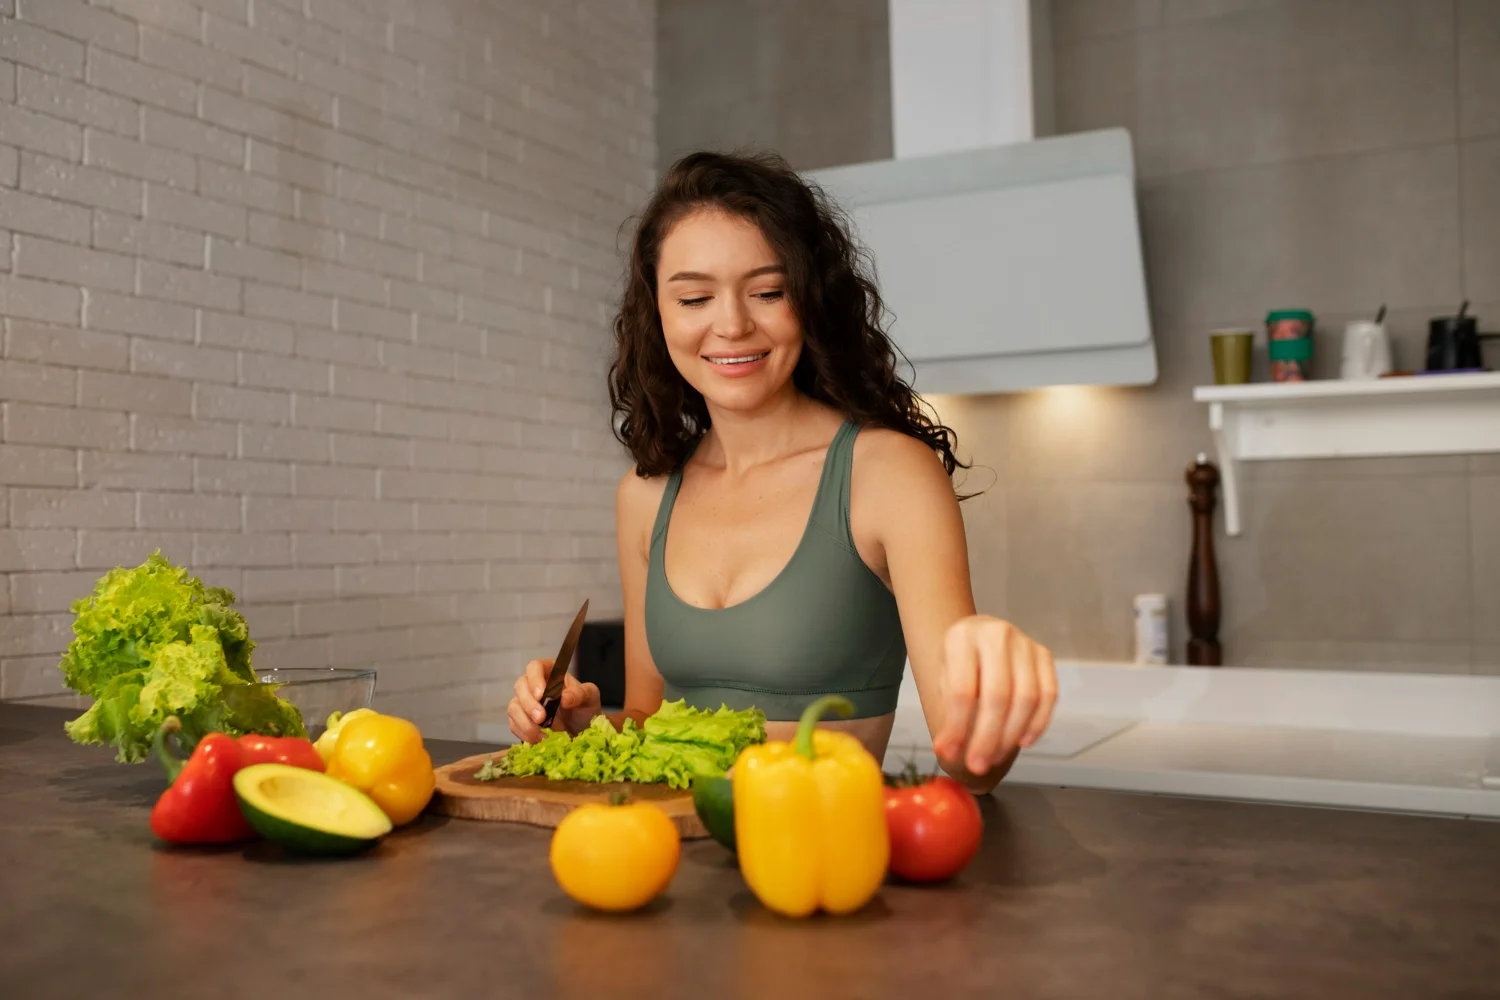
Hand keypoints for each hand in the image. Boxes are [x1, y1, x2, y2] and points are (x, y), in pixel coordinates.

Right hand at [507, 658, 601, 742]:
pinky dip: (524, 733)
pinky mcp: (521, 720)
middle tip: (541, 718)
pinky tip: (539, 740)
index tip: (541, 695)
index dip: (534, 679)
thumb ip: (579, 694)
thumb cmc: (584, 708)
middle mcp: (533, 685)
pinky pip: (514, 724)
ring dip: (525, 721)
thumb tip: (564, 698)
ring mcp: (525, 703)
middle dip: (528, 704)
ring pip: (513, 707)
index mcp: (550, 673)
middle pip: (520, 686)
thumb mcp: (590, 698)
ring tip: (542, 734)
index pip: (535, 667)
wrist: (582, 730)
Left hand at [933, 616, 1056, 776]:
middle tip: (977, 765)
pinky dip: (1038, 723)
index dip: (957, 726)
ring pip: (1027, 697)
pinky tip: (1022, 742)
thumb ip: (948, 714)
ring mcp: (1024, 642)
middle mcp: (996, 634)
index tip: (949, 754)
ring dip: (1011, 735)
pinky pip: (1048, 694)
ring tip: (995, 757)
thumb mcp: (944, 681)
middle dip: (988, 737)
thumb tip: (948, 751)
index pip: (962, 689)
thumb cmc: (960, 664)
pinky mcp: (1044, 654)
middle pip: (997, 694)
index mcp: (961, 637)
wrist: (979, 636)